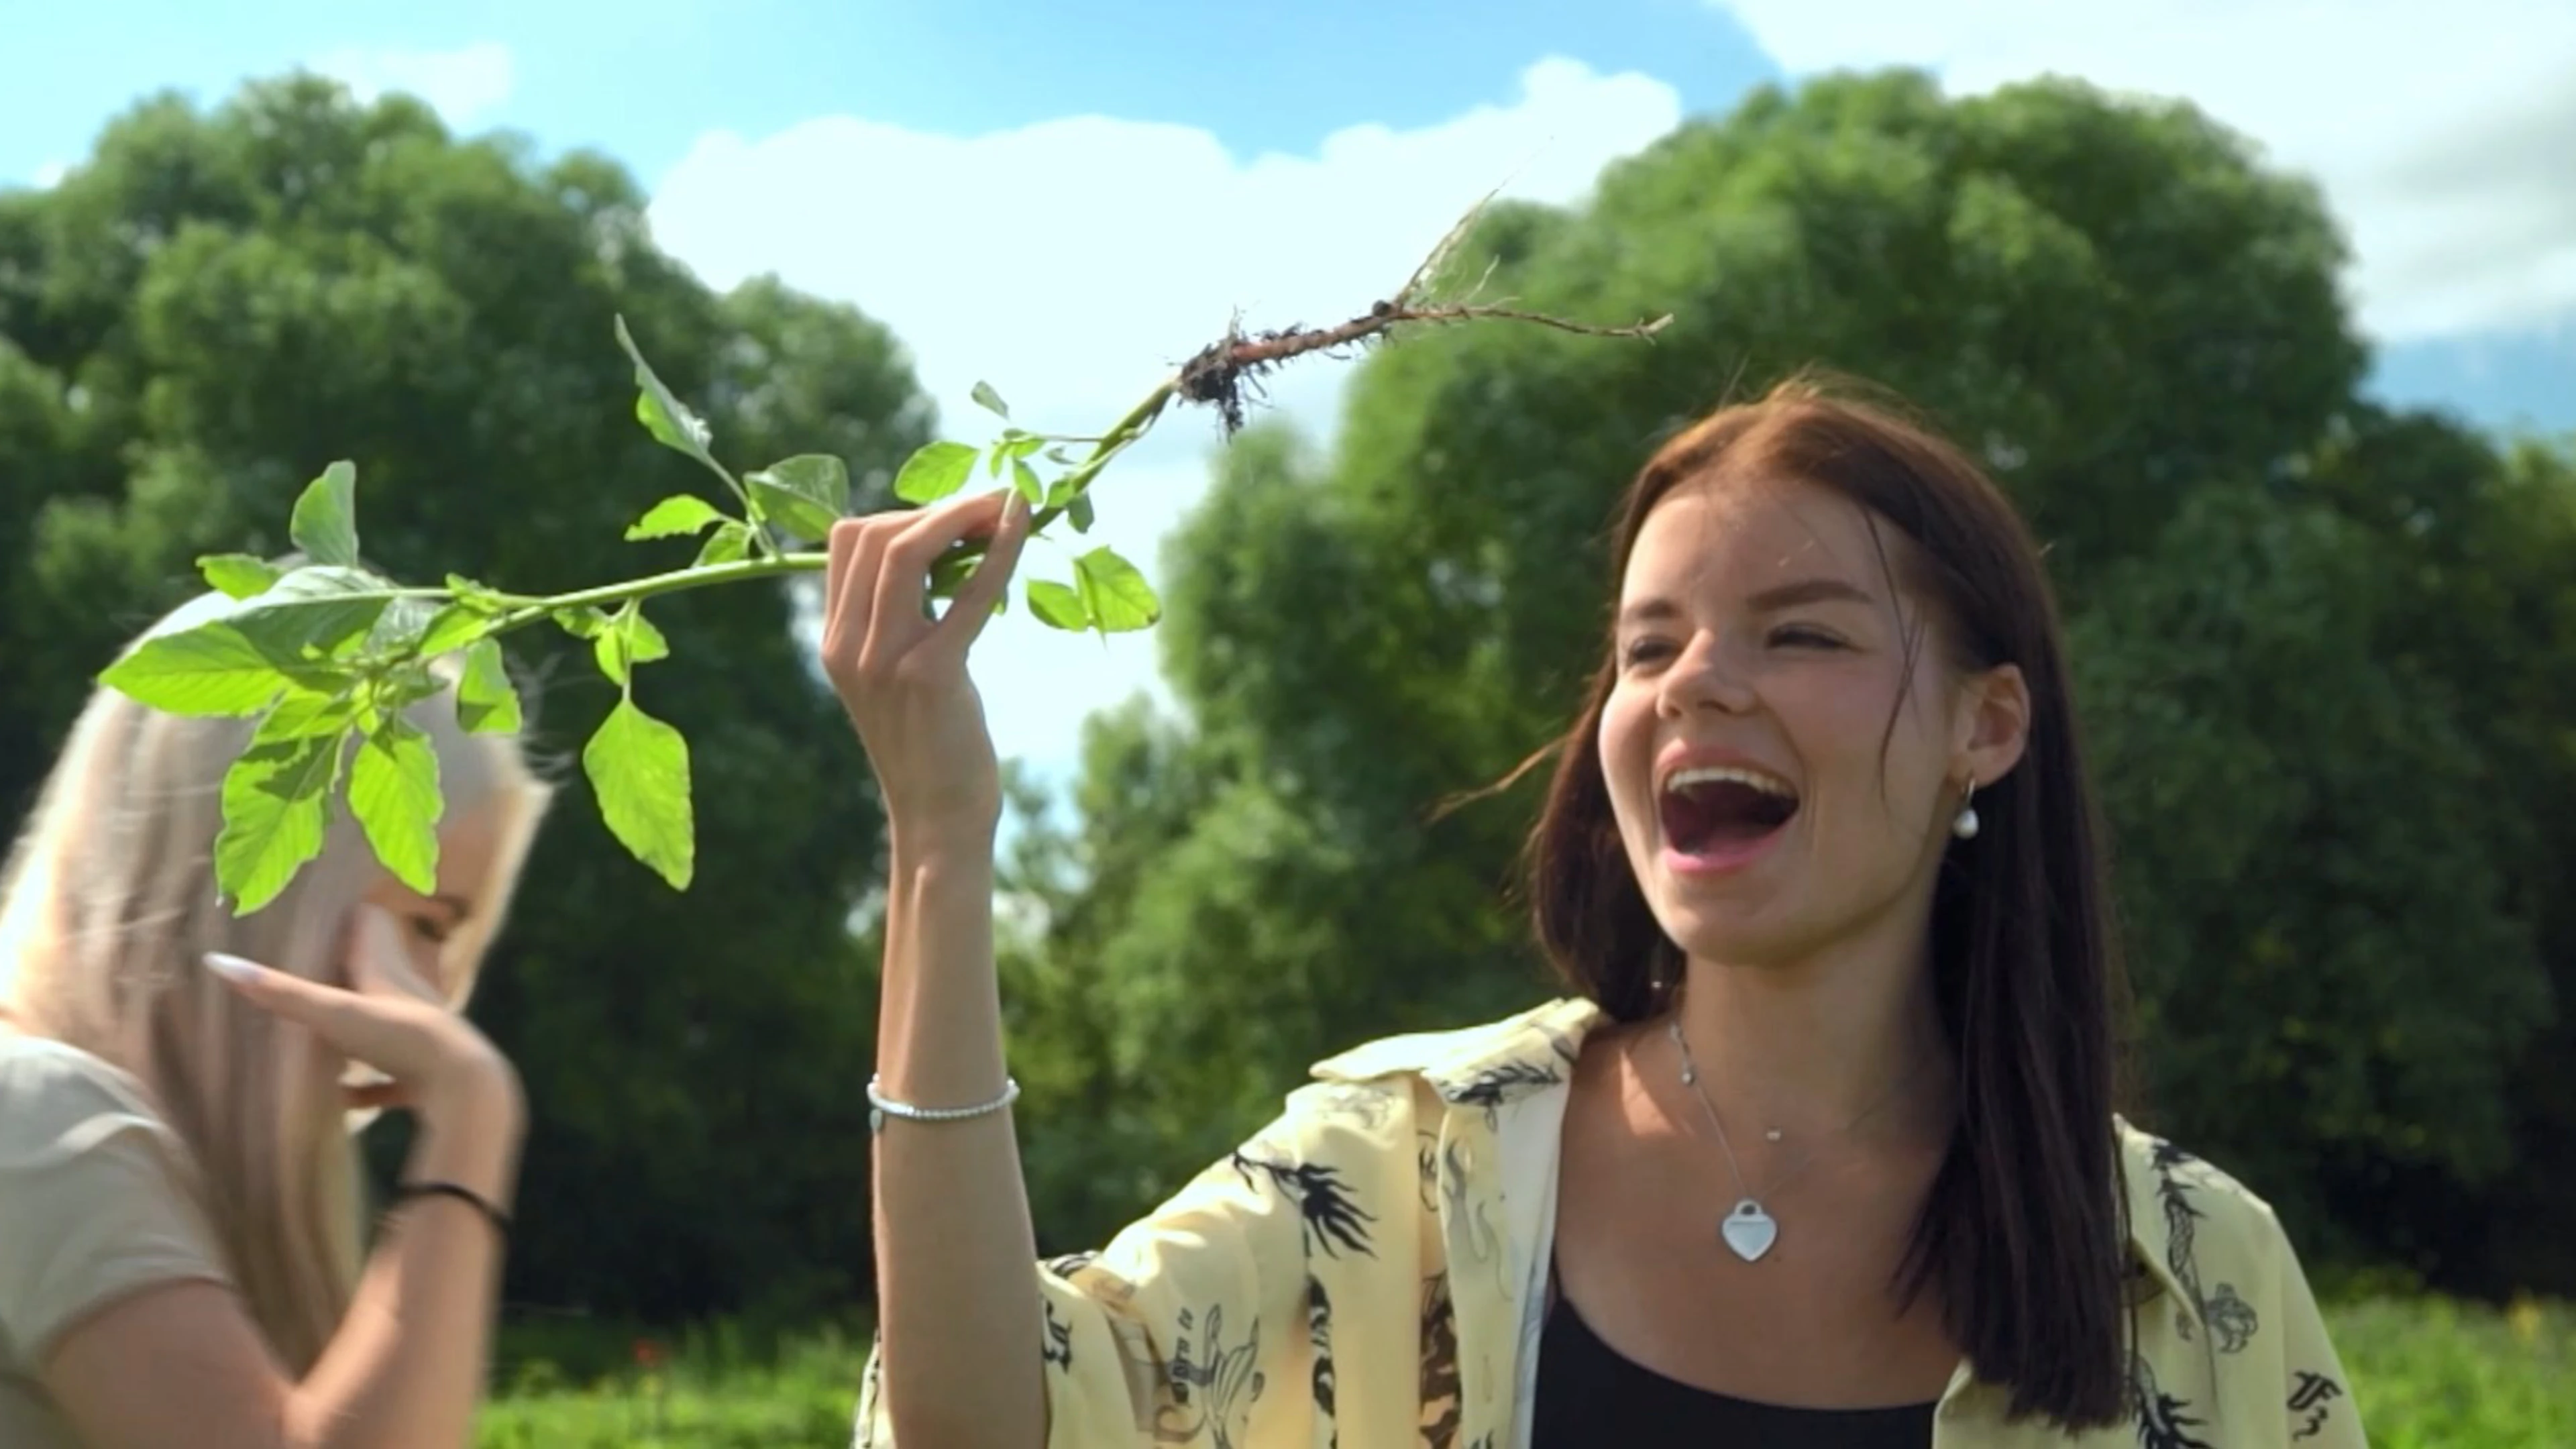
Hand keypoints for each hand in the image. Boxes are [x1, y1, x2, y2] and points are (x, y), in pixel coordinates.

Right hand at [204, 906, 519, 1125]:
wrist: (465, 1088)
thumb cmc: (401, 1036)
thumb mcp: (334, 1012)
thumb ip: (280, 992)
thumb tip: (216, 961)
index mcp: (387, 969)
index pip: (371, 922)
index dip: (347, 914)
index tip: (317, 913)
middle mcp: (405, 996)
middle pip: (374, 972)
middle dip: (343, 972)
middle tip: (304, 973)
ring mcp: (419, 1037)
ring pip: (383, 1024)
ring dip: (355, 1030)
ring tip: (315, 1036)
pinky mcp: (426, 1078)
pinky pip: (394, 1080)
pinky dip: (371, 1088)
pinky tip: (346, 1100)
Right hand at [819, 488, 1033, 841]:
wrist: (938, 819)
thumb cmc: (931, 744)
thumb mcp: (896, 675)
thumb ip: (901, 620)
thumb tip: (945, 552)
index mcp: (835, 642)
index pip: (846, 542)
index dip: (903, 513)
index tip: (955, 517)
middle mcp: (849, 646)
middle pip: (872, 535)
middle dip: (934, 509)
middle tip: (989, 504)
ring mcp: (884, 661)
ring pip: (906, 551)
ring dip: (960, 516)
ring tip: (1004, 506)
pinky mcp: (932, 675)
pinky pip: (968, 594)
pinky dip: (999, 551)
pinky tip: (1021, 523)